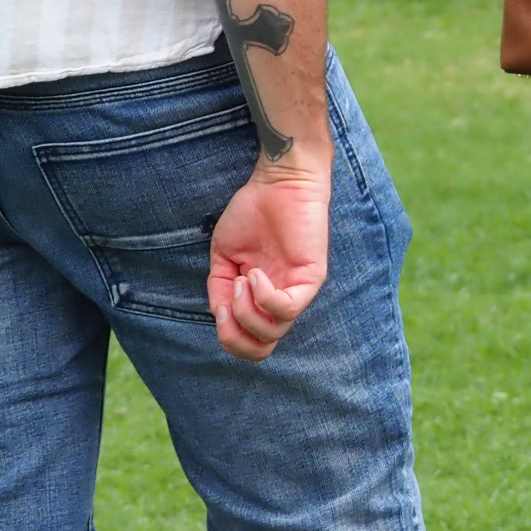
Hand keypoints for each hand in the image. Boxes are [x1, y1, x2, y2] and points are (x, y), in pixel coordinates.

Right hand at [207, 165, 328, 361]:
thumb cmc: (253, 211)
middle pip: (262, 348)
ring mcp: (297, 289)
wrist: (278, 181)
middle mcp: (280, 298)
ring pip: (273, 333)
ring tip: (243, 280)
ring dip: (247, 313)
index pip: (248, 340)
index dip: (227, 335)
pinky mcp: (311, 278)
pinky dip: (265, 299)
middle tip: (226, 306)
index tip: (219, 306)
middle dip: (235, 338)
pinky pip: (289, 309)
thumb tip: (221, 317)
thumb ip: (221, 288)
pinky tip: (255, 276)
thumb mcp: (225, 255)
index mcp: (260, 296)